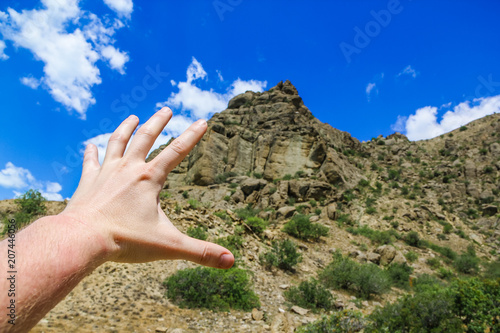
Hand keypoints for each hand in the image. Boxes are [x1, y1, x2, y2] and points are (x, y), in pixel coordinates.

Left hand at [60, 108, 233, 267]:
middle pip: (146, 138)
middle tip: (166, 109)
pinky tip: (91, 144)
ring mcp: (106, 173)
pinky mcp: (88, 182)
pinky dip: (91, 152)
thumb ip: (201, 252)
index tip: (202, 120)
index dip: (192, 135)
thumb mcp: (169, 246)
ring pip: (118, 142)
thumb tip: (231, 261)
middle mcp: (129, 169)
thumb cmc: (125, 241)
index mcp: (150, 179)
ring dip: (127, 128)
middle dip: (158, 122)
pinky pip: (90, 161)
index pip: (177, 151)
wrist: (81, 240)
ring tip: (133, 117)